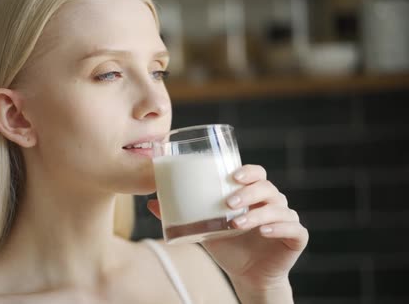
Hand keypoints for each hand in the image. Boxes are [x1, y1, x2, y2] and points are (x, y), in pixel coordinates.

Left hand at [147, 165, 308, 293]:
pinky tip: (263, 230)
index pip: (256, 173)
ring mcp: (286, 218)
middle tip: (228, 202)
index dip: (248, 170)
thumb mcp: (202, 229)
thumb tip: (151, 202)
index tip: (231, 175)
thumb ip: (182, 214)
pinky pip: (293, 228)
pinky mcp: (295, 237)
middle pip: (267, 187)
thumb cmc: (227, 246)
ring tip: (236, 223)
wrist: (247, 275)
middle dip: (248, 192)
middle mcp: (271, 202)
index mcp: (252, 194)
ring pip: (278, 206)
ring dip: (257, 212)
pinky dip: (278, 227)